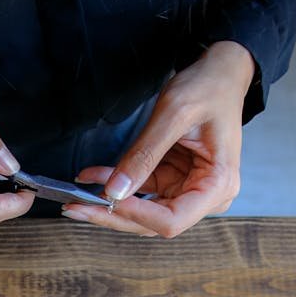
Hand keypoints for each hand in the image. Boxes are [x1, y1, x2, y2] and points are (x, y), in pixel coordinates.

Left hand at [65, 41, 255, 237]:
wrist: (220, 74)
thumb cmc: (208, 88)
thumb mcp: (174, 115)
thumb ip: (144, 155)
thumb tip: (114, 191)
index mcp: (218, 185)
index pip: (172, 220)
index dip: (134, 214)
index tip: (104, 200)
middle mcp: (207, 196)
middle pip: (154, 223)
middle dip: (113, 216)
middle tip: (75, 208)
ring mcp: (189, 190)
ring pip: (143, 212)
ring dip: (109, 204)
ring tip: (75, 196)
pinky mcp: (174, 181)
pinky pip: (141, 192)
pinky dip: (115, 185)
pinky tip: (91, 176)